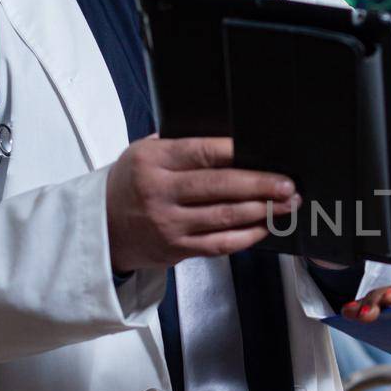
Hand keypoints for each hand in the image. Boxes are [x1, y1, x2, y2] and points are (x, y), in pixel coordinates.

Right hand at [106, 135, 299, 271]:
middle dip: (260, 185)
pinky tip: (265, 226)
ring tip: (286, 204)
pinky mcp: (177, 249)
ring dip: (262, 211)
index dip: (238, 152)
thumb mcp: (144, 154)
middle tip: (287, 183)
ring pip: (225, 217)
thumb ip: (181, 147)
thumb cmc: (131, 183)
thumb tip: (233, 141)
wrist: (103, 227)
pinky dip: (248, 236)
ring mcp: (169, 224)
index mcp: (152, 161)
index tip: (266, 151)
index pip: (202, 152)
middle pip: (220, 187)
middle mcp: (159, 193)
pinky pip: (221, 244)